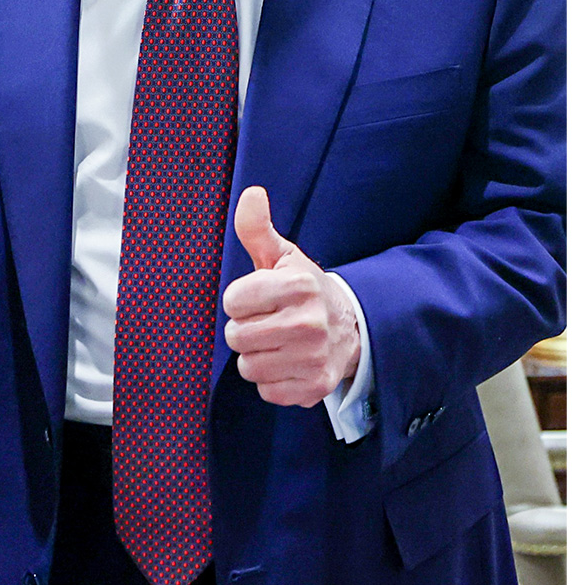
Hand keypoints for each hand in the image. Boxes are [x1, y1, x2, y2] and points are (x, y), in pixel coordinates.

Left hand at [222, 186, 360, 407]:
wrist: (351, 328)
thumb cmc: (304, 290)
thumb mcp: (281, 256)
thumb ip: (257, 228)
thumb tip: (251, 194)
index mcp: (297, 285)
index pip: (232, 302)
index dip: (240, 300)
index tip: (259, 298)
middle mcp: (308, 323)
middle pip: (237, 336)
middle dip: (245, 329)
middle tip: (268, 321)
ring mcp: (314, 357)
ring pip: (248, 366)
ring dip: (256, 356)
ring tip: (277, 342)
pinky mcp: (315, 387)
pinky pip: (266, 390)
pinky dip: (272, 380)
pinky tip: (288, 363)